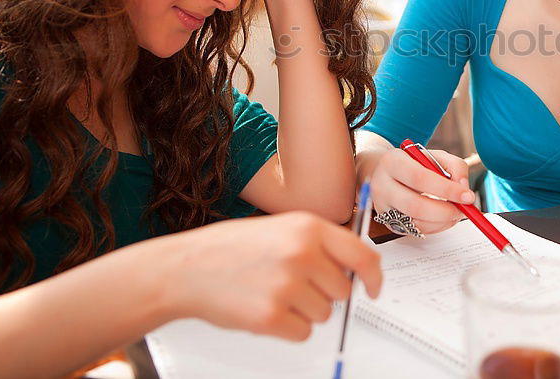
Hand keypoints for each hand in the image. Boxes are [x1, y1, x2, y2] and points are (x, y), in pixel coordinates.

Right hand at [161, 212, 380, 340]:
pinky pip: (303, 333)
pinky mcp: (272, 317)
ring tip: (273, 292)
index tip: (373, 289)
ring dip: (304, 310)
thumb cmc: (232, 248)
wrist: (186, 268)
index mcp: (309, 227)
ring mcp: (287, 286)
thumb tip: (356, 268)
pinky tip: (264, 307)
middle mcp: (303, 253)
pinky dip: (288, 328)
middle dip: (325, 293)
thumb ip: (319, 243)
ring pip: (325, 314)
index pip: (363, 255)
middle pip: (344, 290)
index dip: (374, 277)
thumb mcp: (281, 227)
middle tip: (295, 285)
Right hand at [367, 146, 474, 234]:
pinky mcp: (388, 223)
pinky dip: (436, 227)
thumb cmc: (413, 163)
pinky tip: (443, 217)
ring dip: (443, 222)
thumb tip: (464, 189)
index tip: (467, 196)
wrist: (384, 172)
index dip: (446, 189)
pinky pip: (416, 231)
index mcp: (392, 162)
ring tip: (455, 212)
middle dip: (445, 211)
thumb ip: (455, 166)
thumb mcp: (434, 155)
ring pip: (416, 223)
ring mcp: (383, 208)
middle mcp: (383, 186)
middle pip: (415, 206)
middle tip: (463, 209)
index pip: (420, 178)